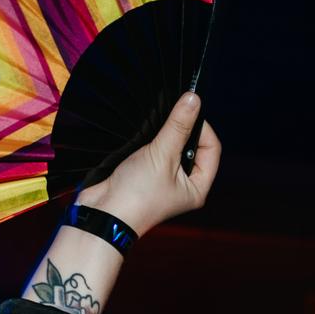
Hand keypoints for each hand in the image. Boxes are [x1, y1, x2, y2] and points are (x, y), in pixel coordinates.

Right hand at [75, 91, 220, 234]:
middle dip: (183, 129)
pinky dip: (151, 139)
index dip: (202, 127)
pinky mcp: (145, 173)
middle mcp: (183, 185)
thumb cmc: (136, 195)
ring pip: (172, 146)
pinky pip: (154, 149)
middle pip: (193, 146)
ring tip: (155, 126)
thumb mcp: (161, 155)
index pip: (212, 149)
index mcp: (197, 187)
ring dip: (165, 133)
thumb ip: (178, 126)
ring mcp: (163, 179)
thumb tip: (192, 99)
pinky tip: (143, 134)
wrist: (102, 213)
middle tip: (170, 114)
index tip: (186, 111)